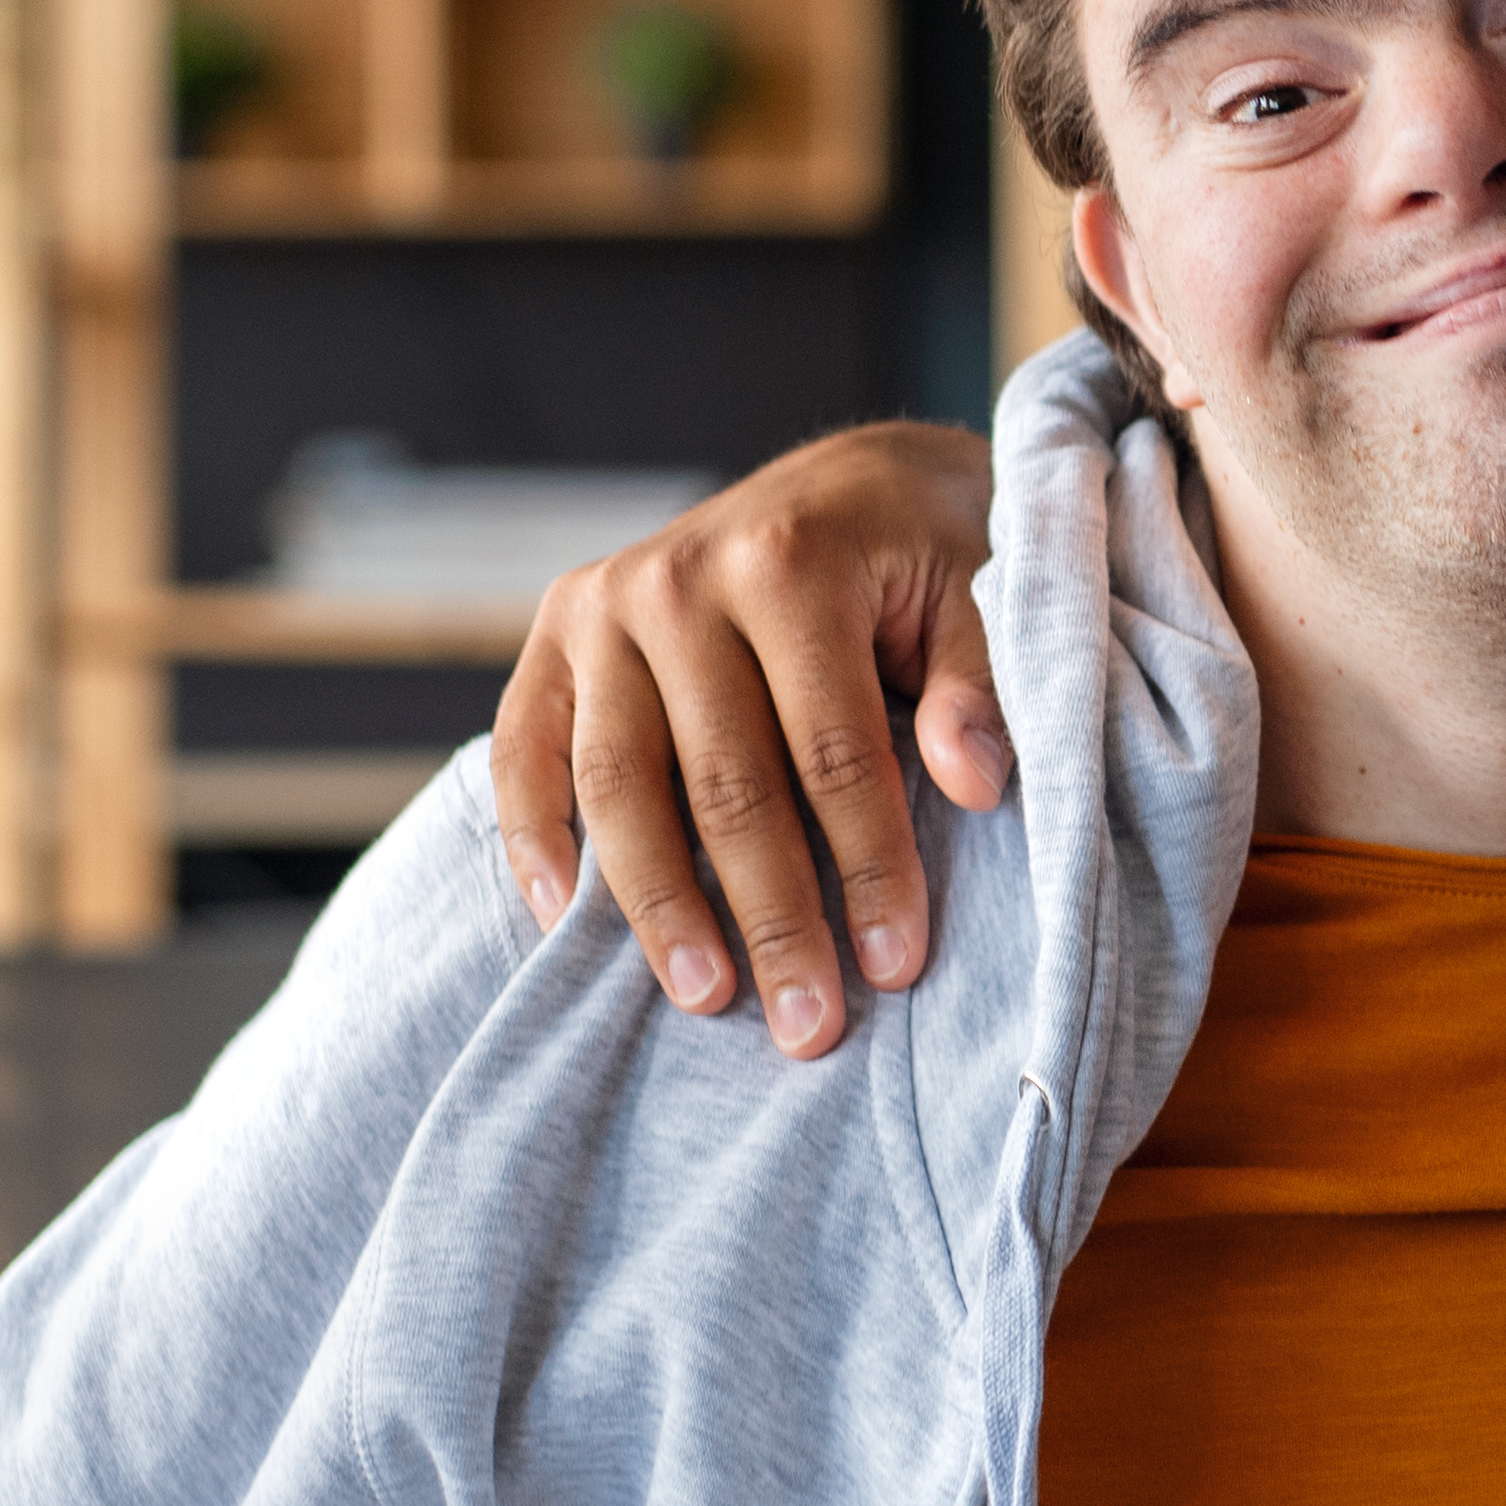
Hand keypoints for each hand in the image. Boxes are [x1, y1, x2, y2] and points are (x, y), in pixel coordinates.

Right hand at [489, 421, 1012, 1051]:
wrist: (851, 479)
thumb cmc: (925, 552)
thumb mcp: (980, 586)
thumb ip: (979, 681)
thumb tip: (975, 784)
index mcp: (788, 563)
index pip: (832, 751)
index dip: (868, 866)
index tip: (896, 965)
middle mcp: (677, 579)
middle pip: (723, 783)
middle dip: (770, 917)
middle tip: (808, 1025)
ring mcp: (603, 606)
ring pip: (617, 784)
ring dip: (658, 907)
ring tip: (706, 999)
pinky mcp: (555, 633)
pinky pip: (525, 751)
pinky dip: (535, 841)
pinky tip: (566, 927)